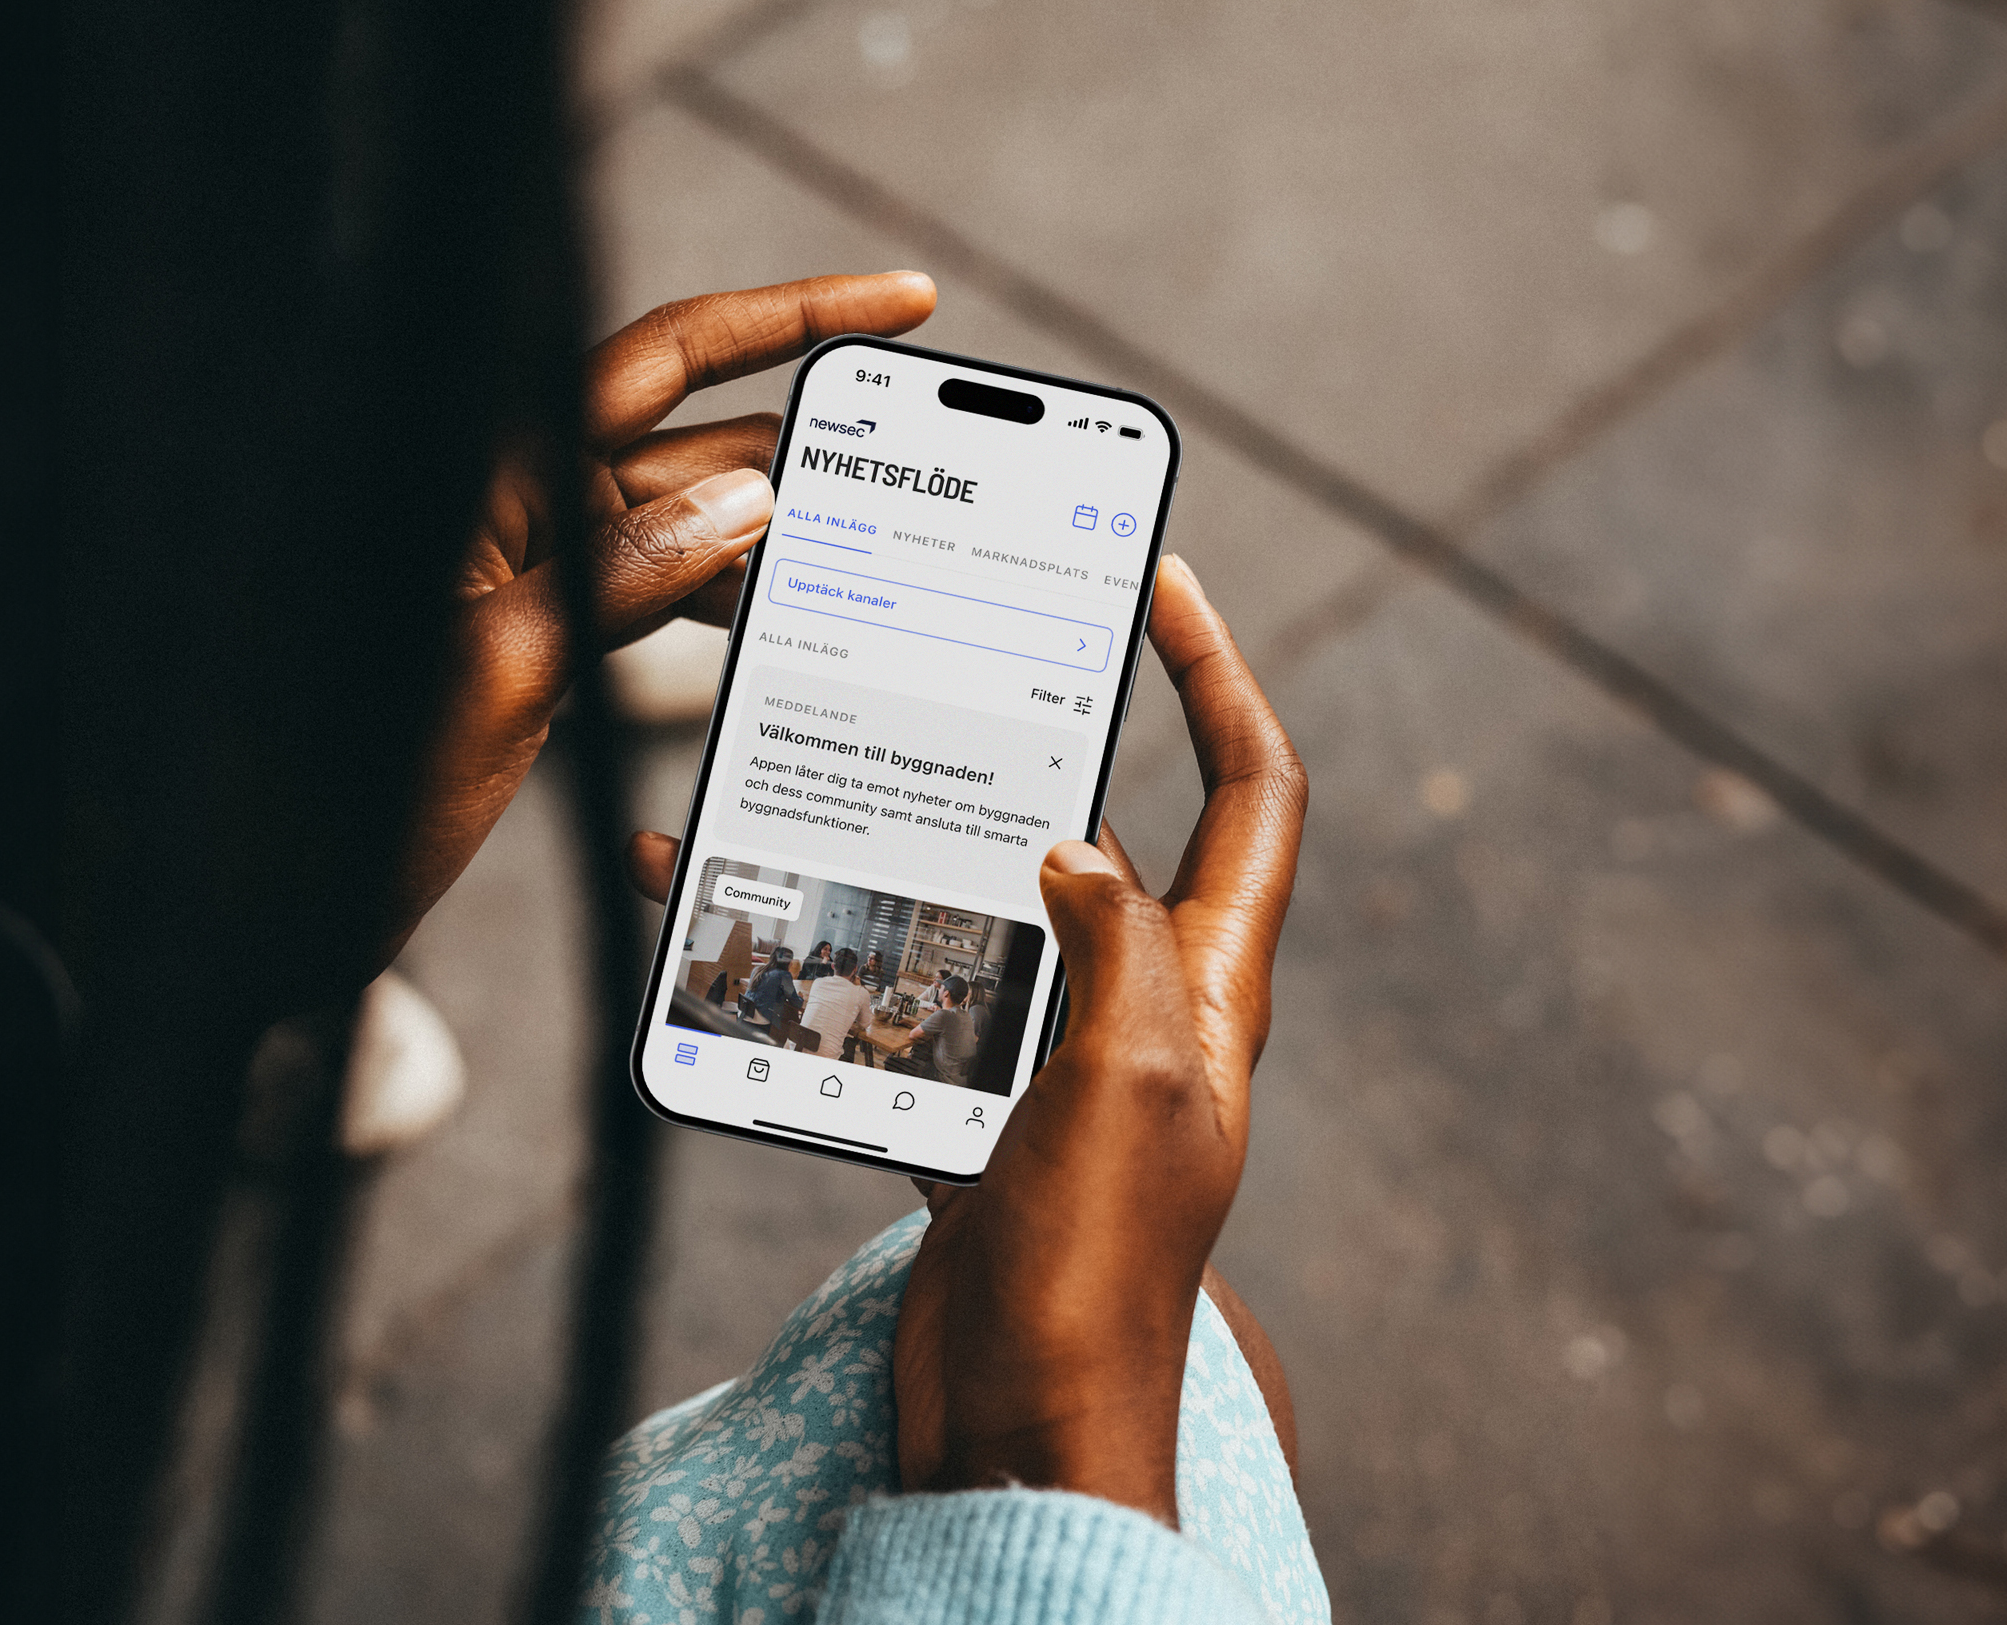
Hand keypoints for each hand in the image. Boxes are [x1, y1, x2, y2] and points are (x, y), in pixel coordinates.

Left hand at [386, 272, 933, 953]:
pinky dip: (726, 608)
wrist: (286, 897)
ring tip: (878, 563)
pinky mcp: (546, 641)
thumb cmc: (353, 780)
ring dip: (776, 542)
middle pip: (695, 445)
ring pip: (688, 529)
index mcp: (498, 476)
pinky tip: (787, 631)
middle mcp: (521, 507)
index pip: (664, 359)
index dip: (791, 318)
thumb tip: (750, 500)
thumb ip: (621, 575)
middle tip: (926, 476)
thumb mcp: (503, 669)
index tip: (898, 305)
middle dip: (808, 453)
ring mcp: (537, 576)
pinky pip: (657, 596)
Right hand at [618, 558, 1304, 1518]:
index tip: (1165, 580)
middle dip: (1039, 742)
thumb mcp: (1131, 1076)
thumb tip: (1072, 839)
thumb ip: (1116, 939)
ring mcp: (1056, 1058)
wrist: (1022, 1426)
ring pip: (992, 910)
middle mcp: (1144, 1007)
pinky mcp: (978, 1109)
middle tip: (955, 657)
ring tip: (828, 772)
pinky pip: (913, 1000)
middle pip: (1111, 831)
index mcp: (1211, 986)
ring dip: (917, 846)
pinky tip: (755, 916)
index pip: (1251, 792)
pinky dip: (844, 955)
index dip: (1220, 676)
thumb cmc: (1097, 1271)